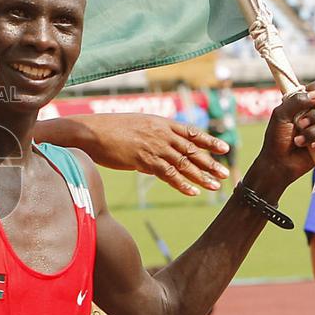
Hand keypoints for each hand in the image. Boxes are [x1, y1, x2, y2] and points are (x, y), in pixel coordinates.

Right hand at [78, 113, 229, 195]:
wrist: (89, 132)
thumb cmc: (107, 130)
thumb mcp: (133, 129)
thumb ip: (149, 141)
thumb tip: (155, 161)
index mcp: (160, 123)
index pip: (191, 132)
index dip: (209, 141)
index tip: (224, 148)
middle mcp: (161, 134)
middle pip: (192, 149)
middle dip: (210, 163)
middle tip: (224, 174)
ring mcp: (153, 146)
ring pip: (184, 163)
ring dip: (201, 176)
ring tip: (215, 186)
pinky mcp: (143, 160)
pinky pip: (168, 174)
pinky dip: (181, 184)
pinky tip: (192, 192)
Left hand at [249, 80, 314, 192]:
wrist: (278, 161)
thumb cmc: (276, 137)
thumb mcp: (280, 115)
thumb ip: (296, 101)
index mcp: (303, 104)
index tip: (313, 103)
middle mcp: (314, 114)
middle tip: (299, 125)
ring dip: (313, 133)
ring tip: (298, 141)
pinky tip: (312, 148)